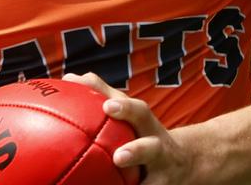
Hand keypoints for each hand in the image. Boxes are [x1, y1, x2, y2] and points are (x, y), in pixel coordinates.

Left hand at [63, 73, 196, 184]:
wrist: (181, 161)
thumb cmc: (141, 130)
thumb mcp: (128, 112)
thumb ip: (101, 92)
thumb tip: (70, 77)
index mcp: (146, 125)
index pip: (139, 112)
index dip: (126, 109)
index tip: (107, 107)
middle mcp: (157, 148)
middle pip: (152, 148)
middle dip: (137, 151)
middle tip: (119, 157)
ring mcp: (160, 173)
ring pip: (153, 181)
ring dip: (138, 179)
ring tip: (120, 172)